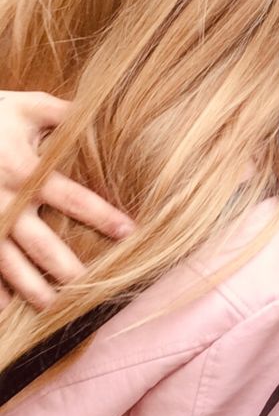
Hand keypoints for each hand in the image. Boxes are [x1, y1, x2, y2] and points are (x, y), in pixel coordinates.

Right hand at [0, 91, 134, 308]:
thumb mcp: (28, 107)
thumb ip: (66, 114)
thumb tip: (107, 116)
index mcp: (24, 168)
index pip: (71, 197)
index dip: (101, 215)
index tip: (129, 232)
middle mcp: (2, 198)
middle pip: (38, 241)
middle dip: (64, 266)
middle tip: (89, 287)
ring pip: (5, 260)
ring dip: (29, 286)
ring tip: (52, 307)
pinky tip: (5, 308)